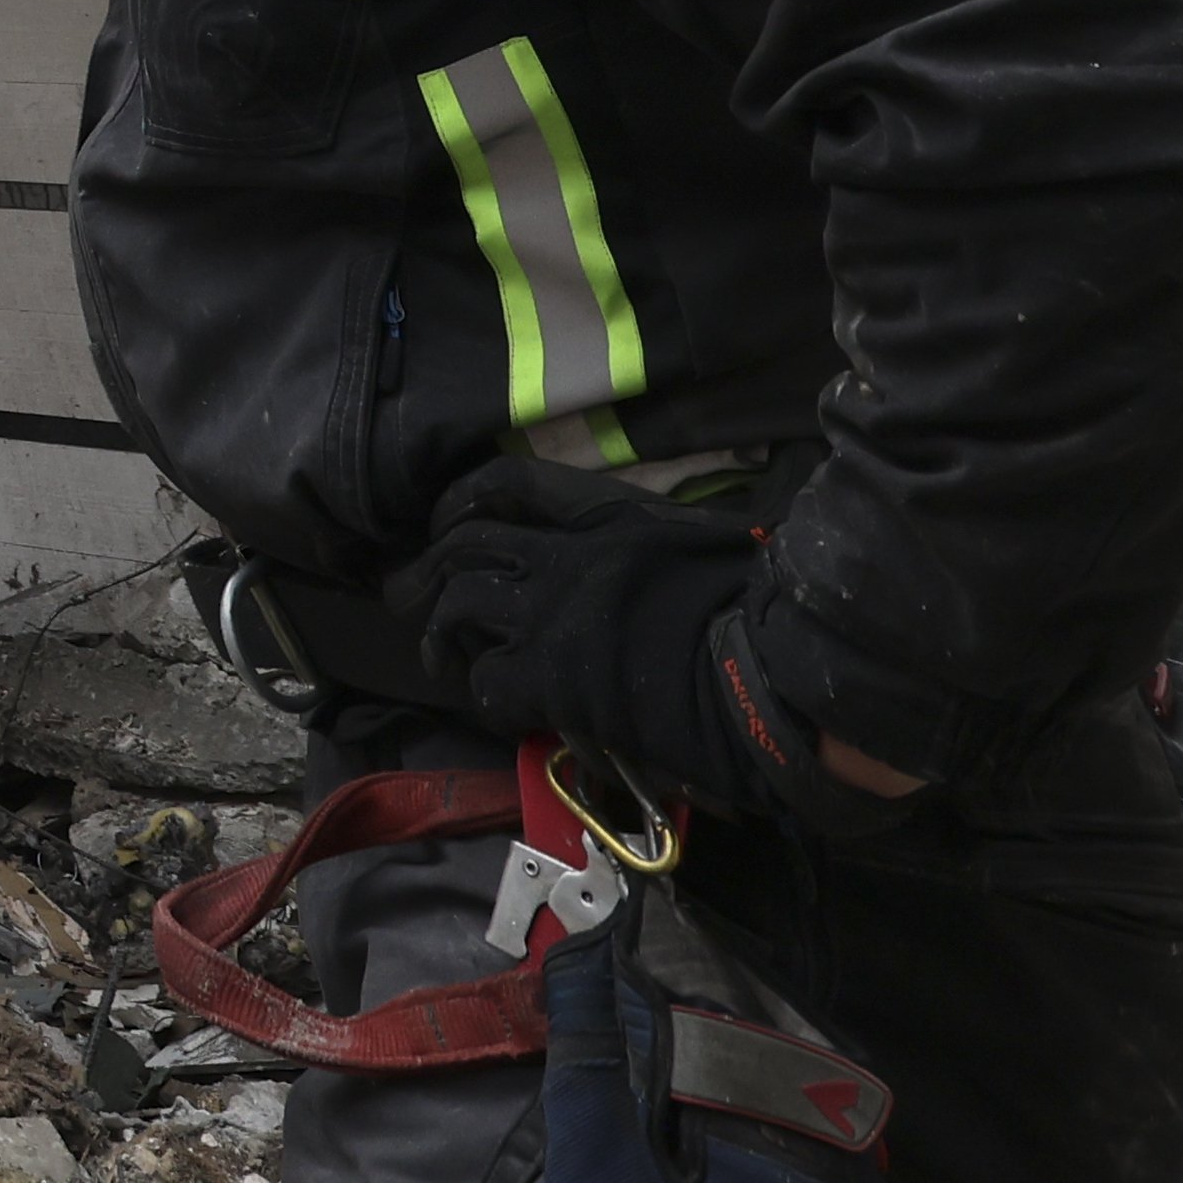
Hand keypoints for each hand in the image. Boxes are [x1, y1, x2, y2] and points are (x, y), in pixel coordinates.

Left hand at [409, 457, 781, 804]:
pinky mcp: (551, 674)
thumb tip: (672, 537)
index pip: (509, 481)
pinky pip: (488, 679)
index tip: (447, 520)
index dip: (464, 498)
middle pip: (466, 544)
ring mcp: (554, 613)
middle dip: (430, 570)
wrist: (770, 679)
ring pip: (461, 603)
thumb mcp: (709, 542)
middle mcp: (568, 555)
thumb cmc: (755, 611)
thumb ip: (668, 536)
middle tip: (411, 596)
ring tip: (440, 658)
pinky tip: (497, 701)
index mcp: (609, 515)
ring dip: (442, 633)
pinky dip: (483, 691)